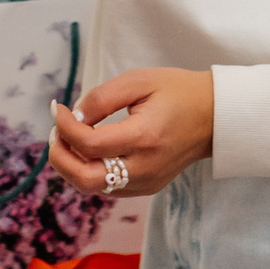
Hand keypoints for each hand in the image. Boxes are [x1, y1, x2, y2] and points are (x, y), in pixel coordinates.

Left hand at [47, 67, 214, 198]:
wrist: (213, 116)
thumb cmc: (177, 92)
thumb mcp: (139, 80)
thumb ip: (102, 98)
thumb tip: (73, 117)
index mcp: (144, 137)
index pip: (90, 145)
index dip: (64, 127)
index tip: (57, 108)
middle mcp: (145, 167)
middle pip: (85, 179)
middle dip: (59, 157)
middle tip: (56, 131)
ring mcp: (146, 182)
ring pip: (92, 188)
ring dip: (71, 166)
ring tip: (67, 138)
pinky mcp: (146, 188)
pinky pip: (106, 187)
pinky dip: (88, 171)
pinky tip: (87, 149)